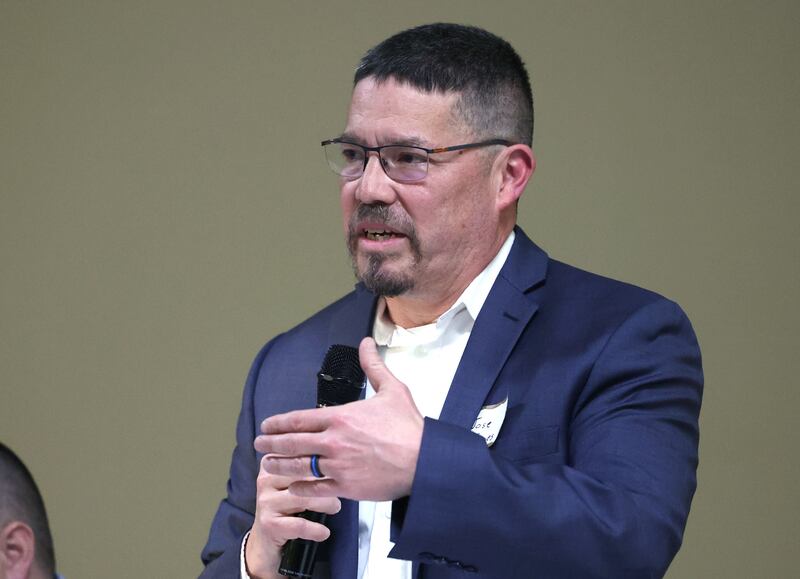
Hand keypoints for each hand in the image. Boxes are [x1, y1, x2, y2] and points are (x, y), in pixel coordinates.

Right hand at [245, 458, 340, 578]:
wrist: (265, 540)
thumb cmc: (286, 506)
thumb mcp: (292, 480)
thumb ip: (306, 464)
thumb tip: (336, 455)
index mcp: (272, 463)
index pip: (301, 454)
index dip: (322, 460)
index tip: (338, 466)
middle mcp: (265, 479)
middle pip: (305, 475)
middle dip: (327, 483)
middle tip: (341, 488)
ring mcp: (266, 501)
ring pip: (305, 498)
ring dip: (327, 504)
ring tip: (335, 507)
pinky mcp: (269, 523)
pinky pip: (300, 524)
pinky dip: (316, 529)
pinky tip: (324, 532)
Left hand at [255, 337, 423, 500]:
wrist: (424, 461)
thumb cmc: (410, 428)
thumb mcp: (392, 390)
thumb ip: (373, 366)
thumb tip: (366, 344)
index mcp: (341, 417)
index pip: (299, 419)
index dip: (278, 423)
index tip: (267, 425)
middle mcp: (334, 441)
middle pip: (291, 443)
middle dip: (270, 443)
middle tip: (259, 443)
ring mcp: (337, 466)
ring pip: (298, 467)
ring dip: (279, 465)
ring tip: (268, 464)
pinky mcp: (345, 487)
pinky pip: (315, 489)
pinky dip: (300, 488)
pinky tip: (293, 486)